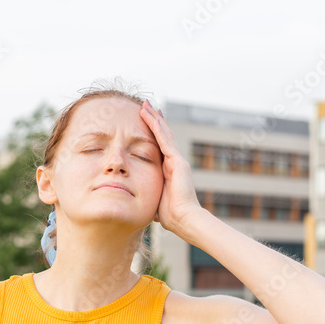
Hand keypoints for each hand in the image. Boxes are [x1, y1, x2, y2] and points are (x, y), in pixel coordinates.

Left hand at [140, 100, 206, 237]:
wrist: (183, 218)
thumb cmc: (170, 215)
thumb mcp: (156, 199)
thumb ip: (151, 195)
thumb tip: (141, 202)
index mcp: (169, 170)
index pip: (159, 147)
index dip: (153, 134)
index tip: (147, 122)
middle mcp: (174, 162)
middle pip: (162, 136)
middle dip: (154, 121)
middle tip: (146, 106)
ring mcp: (176, 160)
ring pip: (163, 134)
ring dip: (154, 119)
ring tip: (146, 105)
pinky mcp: (176, 160)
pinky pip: (164, 139)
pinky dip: (156, 126)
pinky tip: (150, 115)